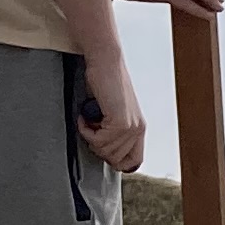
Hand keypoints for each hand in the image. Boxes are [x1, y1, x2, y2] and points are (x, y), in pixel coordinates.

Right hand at [75, 58, 148, 173]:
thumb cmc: (105, 82)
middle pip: (114, 159)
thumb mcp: (113, 112)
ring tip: (89, 118)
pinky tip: (85, 116)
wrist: (105, 62)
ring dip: (90, 136)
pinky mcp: (120, 123)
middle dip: (97, 146)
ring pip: (104, 151)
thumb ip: (113, 132)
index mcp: (139, 128)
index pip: (133, 161)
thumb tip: (103, 151)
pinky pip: (98, 140)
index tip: (100, 148)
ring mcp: (131, 127)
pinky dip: (85, 130)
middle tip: (91, 128)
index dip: (115, 162)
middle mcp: (138, 129)